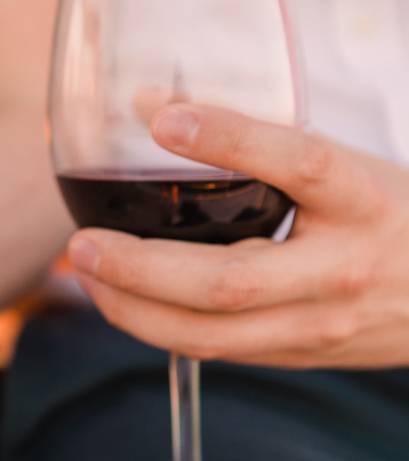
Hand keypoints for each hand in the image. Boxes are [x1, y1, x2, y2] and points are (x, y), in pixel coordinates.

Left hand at [67, 104, 408, 368]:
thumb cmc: (388, 215)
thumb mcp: (343, 165)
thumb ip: (254, 137)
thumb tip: (147, 103)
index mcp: (363, 199)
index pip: (300, 164)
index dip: (232, 141)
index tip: (164, 120)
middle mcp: (342, 269)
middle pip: (229, 281)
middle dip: (140, 268)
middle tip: (82, 243)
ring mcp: (318, 323)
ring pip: (210, 333)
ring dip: (133, 309)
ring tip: (86, 275)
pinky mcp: (297, 356)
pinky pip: (214, 349)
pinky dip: (156, 326)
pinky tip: (120, 301)